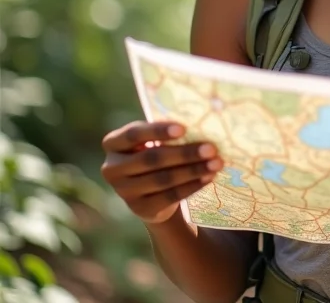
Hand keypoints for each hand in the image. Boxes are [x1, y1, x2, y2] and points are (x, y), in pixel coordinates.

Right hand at [101, 121, 222, 224]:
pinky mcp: (139, 209)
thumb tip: (199, 122)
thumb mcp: (153, 139)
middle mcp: (112, 169)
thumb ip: (166, 132)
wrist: (151, 190)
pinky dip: (192, 186)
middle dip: (184, 153)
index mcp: (113, 143)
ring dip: (193, 170)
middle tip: (211, 148)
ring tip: (216, 163)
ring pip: (163, 179)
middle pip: (152, 159)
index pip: (133, 134)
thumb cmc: (156, 150)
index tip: (184, 128)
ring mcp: (124, 192)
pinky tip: (209, 177)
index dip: (157, 131)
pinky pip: (169, 196)